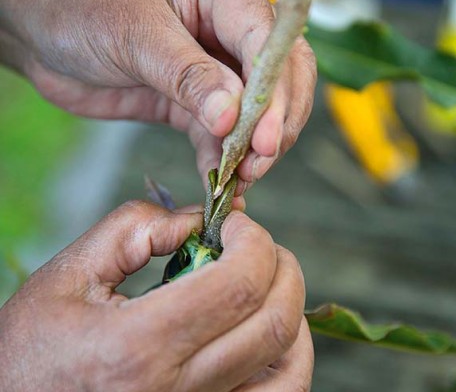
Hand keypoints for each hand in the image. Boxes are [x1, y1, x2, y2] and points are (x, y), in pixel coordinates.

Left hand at [0, 0, 315, 192]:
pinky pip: (218, 136)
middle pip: (277, 80)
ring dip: (251, 150)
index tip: (262, 138)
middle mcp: (225, 34)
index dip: (273, 93)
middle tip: (258, 162)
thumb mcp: (134, 35)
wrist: (42, 34)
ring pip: (253, 114)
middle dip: (273, 124)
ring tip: (241, 179)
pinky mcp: (193, 105)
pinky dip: (222, 160)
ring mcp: (212, 73)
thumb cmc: (78, 7)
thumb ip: (186, 75)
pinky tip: (218, 180)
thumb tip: (229, 116)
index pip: (266, 43)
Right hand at [0, 202, 312, 391]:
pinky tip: (265, 327)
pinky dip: (289, 353)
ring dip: (291, 308)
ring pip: (290, 366)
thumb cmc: (32, 350)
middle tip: (255, 243)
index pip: (238, 284)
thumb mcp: (69, 275)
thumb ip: (136, 229)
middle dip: (280, 265)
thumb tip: (200, 221)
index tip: (235, 224)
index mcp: (138, 349)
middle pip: (275, 322)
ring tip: (264, 279)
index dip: (252, 240)